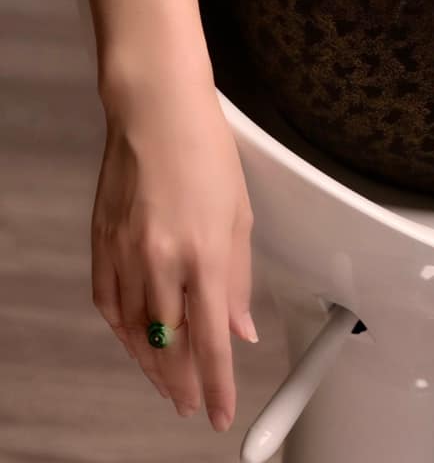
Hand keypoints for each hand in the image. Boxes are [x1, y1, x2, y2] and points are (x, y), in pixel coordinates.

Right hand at [91, 80, 256, 433]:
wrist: (155, 111)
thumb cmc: (205, 151)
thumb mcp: (239, 212)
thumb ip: (238, 278)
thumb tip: (239, 330)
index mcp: (205, 254)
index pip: (212, 340)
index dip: (217, 384)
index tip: (219, 414)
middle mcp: (162, 262)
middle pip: (171, 345)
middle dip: (183, 382)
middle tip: (192, 404)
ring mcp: (126, 255)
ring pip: (137, 332)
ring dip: (153, 364)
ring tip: (169, 383)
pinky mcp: (102, 245)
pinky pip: (110, 306)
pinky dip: (124, 331)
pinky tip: (137, 342)